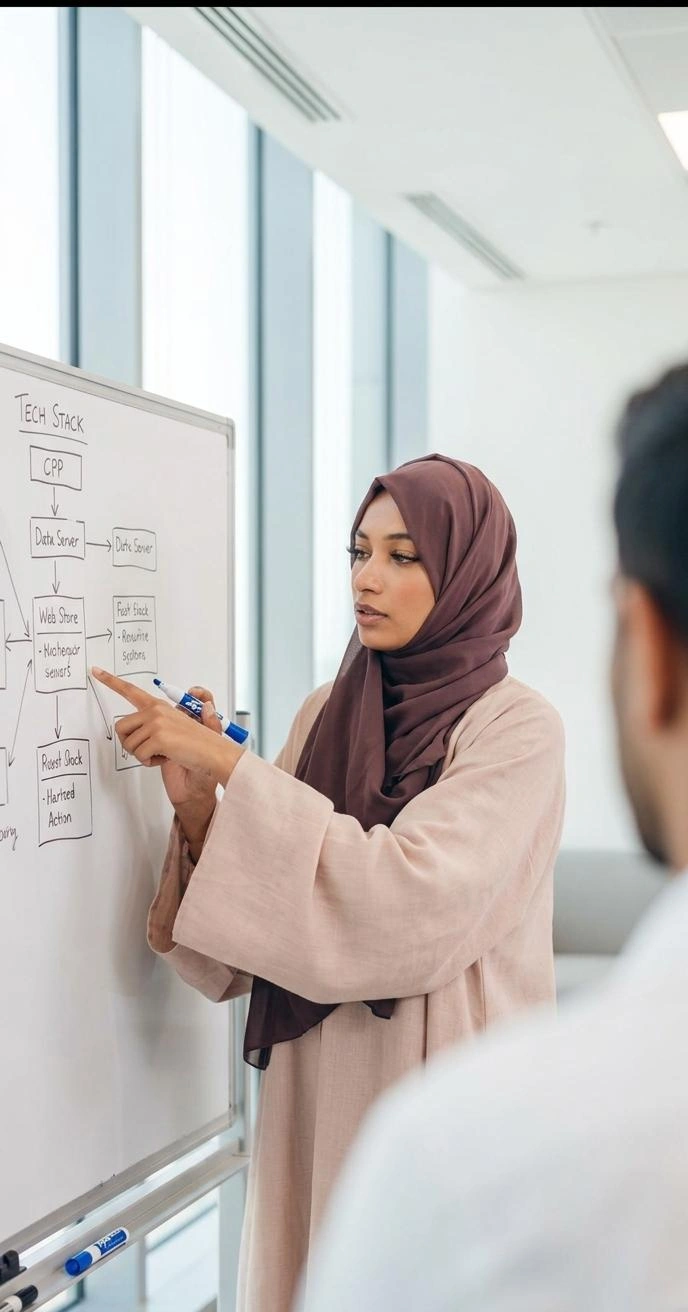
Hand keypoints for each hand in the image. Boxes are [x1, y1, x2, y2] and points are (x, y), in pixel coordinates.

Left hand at [90, 668, 240, 800]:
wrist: (213, 755)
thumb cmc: (196, 743)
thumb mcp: (173, 726)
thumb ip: (153, 724)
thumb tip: (134, 729)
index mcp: (157, 706)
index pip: (130, 690)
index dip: (110, 681)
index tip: (96, 671)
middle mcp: (155, 710)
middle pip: (120, 727)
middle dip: (129, 743)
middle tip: (147, 749)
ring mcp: (156, 722)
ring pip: (129, 744)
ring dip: (142, 755)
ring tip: (161, 753)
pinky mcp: (158, 737)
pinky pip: (139, 755)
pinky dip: (150, 762)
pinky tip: (165, 758)